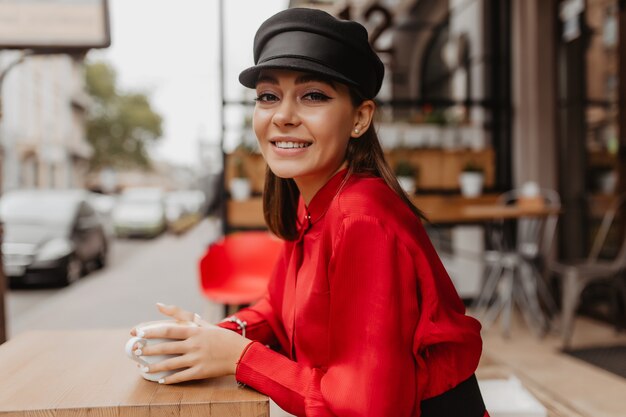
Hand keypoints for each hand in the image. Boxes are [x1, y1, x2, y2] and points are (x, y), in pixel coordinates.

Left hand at [130, 303, 250, 383]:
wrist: (240, 353)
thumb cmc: (220, 337)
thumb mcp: (203, 323)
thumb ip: (182, 315)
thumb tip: (159, 305)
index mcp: (195, 331)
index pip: (169, 329)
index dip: (152, 331)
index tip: (138, 333)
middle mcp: (194, 344)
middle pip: (167, 347)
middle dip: (149, 350)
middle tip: (135, 351)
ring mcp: (197, 359)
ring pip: (171, 364)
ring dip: (155, 367)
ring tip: (143, 368)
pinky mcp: (201, 371)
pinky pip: (181, 376)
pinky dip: (169, 379)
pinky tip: (160, 380)